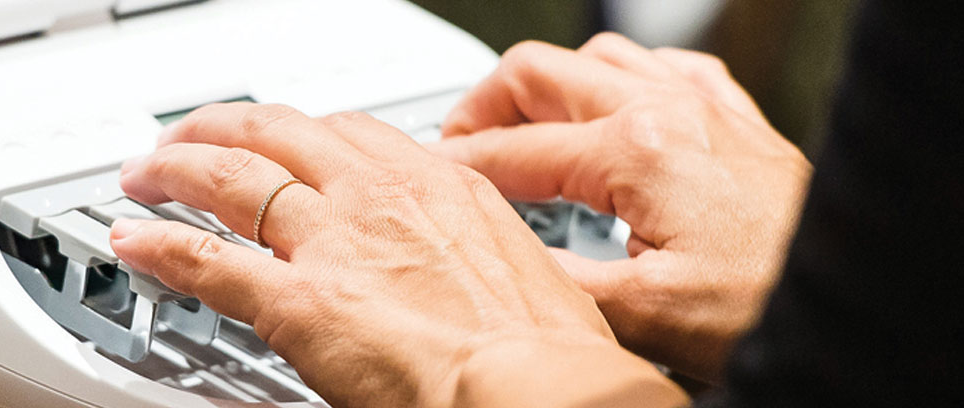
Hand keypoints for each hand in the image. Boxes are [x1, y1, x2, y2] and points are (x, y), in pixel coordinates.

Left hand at [112, 103, 686, 406]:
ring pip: (232, 178)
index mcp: (438, 186)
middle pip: (278, 133)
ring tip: (149, 173)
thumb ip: (473, 250)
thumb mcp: (521, 269)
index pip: (350, 133)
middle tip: (196, 139)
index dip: (302, 134)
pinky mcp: (300, 303)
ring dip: (179, 169)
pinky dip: (164, 247)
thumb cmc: (546, 350)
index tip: (284, 144)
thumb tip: (463, 268)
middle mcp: (379, 198)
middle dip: (226, 128)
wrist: (537, 393)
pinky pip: (210, 261)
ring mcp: (335, 244)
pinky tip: (138, 242)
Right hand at [430, 33, 812, 382]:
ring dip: (547, 84)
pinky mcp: (734, 118)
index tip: (433, 180)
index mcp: (636, 152)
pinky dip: (621, 76)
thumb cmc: (766, 303)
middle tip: (459, 140)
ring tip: (522, 120)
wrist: (853, 293)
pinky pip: (664, 65)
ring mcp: (704, 106)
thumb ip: (557, 276)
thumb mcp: (643, 312)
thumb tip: (501, 257)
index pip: (514, 151)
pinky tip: (616, 101)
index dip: (460, 167)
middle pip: (540, 75)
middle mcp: (668, 110)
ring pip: (598, 57)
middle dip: (484, 106)